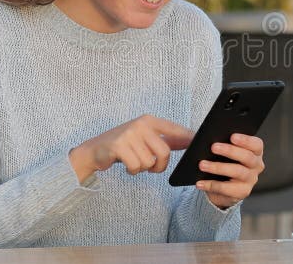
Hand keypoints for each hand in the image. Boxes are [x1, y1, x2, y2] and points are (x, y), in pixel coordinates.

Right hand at [69, 114, 192, 180]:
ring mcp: (129, 134)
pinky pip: (136, 166)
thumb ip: (167, 139)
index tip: (198, 143)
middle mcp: (141, 124)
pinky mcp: (119, 146)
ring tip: (134, 162)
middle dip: (160, 166)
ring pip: (149, 162)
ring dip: (143, 168)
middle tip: (151, 167)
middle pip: (164, 152)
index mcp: (150, 121)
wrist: (95, 150)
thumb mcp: (146, 138)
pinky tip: (126, 165)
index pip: (175, 129)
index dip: (188, 137)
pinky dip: (133, 171)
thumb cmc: (125, 145)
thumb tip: (190, 140)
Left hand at [195, 133, 264, 208]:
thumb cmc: (224, 161)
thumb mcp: (225, 150)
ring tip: (202, 164)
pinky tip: (199, 182)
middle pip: (247, 157)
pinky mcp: (241, 192)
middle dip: (230, 151)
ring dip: (218, 167)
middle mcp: (256, 165)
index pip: (256, 144)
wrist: (224, 186)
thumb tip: (202, 138)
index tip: (232, 136)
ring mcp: (251, 180)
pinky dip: (211, 185)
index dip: (246, 140)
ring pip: (237, 172)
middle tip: (213, 147)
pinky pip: (226, 189)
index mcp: (255, 151)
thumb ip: (220, 142)